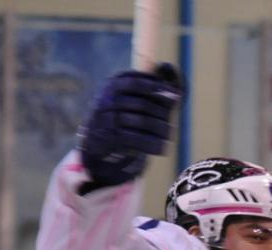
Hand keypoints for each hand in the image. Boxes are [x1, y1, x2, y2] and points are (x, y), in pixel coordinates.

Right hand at [79, 63, 182, 186]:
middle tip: (171, 121)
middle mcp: (109, 98)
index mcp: (114, 83)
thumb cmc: (120, 113)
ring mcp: (108, 118)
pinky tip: (163, 148)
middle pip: (143, 104)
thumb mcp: (129, 95)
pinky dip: (152, 144)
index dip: (158, 87)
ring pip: (142, 122)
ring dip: (159, 129)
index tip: (175, 95)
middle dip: (161, 113)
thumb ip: (150, 86)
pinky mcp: (111, 137)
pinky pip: (136, 140)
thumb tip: (173, 79)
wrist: (95, 138)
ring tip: (169, 134)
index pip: (138, 82)